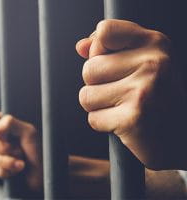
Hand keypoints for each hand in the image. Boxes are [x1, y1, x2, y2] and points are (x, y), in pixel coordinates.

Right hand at [0, 111, 42, 189]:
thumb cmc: (39, 151)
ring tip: (22, 163)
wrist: (44, 176)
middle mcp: (0, 138)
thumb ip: (10, 124)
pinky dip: (5, 171)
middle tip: (19, 150)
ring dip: (7, 161)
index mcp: (6, 126)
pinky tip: (17, 171)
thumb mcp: (28, 132)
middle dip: (2, 147)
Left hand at [76, 19, 186, 169]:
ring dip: (99, 106)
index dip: (99, 50)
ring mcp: (143, 91)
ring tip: (123, 107)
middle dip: (97, 85)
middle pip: (89, 69)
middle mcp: (152, 64)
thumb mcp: (140, 61)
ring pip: (86, 96)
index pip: (104, 32)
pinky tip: (124, 122)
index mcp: (154, 43)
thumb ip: (109, 48)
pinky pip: (94, 119)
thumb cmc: (157, 97)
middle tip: (123, 92)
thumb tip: (82, 46)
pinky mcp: (133, 119)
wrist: (180, 134)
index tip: (113, 62)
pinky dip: (104, 124)